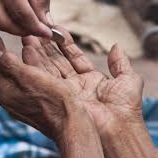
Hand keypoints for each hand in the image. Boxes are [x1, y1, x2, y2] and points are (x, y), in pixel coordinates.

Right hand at [0, 0, 51, 36]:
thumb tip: (46, 21)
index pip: (20, 11)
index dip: (36, 27)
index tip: (48, 33)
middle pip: (2, 21)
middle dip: (22, 30)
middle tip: (38, 32)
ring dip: (13, 26)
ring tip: (30, 24)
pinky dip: (4, 16)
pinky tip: (17, 14)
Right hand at [0, 26, 157, 157]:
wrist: (119, 127)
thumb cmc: (127, 106)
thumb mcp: (128, 79)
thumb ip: (120, 62)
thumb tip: (116, 45)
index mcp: (92, 79)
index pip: (75, 57)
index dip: (66, 44)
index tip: (57, 30)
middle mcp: (78, 85)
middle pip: (60, 62)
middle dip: (48, 47)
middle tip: (37, 31)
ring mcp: (68, 93)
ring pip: (51, 69)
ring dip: (39, 54)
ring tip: (29, 37)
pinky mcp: (61, 99)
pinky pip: (48, 80)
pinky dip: (38, 66)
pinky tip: (28, 52)